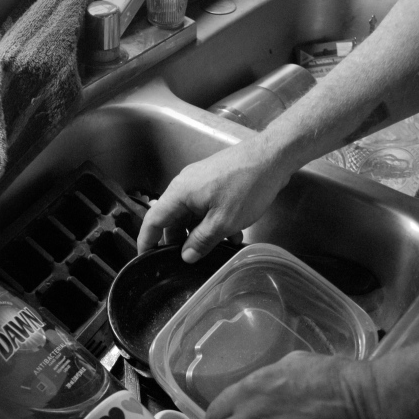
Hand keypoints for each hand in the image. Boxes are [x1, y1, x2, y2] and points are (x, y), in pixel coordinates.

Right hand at [136, 139, 290, 261]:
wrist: (272, 157)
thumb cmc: (246, 187)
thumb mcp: (223, 222)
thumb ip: (201, 241)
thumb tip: (186, 256)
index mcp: (179, 193)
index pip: (153, 220)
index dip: (147, 241)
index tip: (146, 260)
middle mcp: (185, 186)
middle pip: (173, 219)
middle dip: (180, 241)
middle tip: (188, 262)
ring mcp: (201, 183)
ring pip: (193, 215)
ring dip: (203, 233)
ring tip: (218, 250)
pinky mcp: (216, 182)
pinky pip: (207, 207)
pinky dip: (215, 222)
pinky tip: (233, 236)